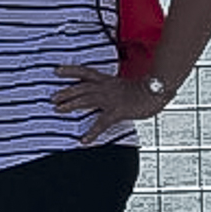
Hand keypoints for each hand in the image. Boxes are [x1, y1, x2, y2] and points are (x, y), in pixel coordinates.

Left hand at [53, 64, 170, 144]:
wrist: (158, 90)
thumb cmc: (146, 89)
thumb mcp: (125, 86)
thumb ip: (113, 89)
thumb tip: (106, 95)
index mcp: (107, 80)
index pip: (85, 72)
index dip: (70, 71)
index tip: (56, 70)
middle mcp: (106, 87)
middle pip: (81, 87)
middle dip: (65, 92)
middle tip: (52, 98)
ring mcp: (111, 98)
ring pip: (86, 100)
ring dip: (70, 105)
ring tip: (58, 110)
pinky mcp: (117, 111)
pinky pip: (101, 123)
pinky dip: (92, 132)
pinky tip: (83, 140)